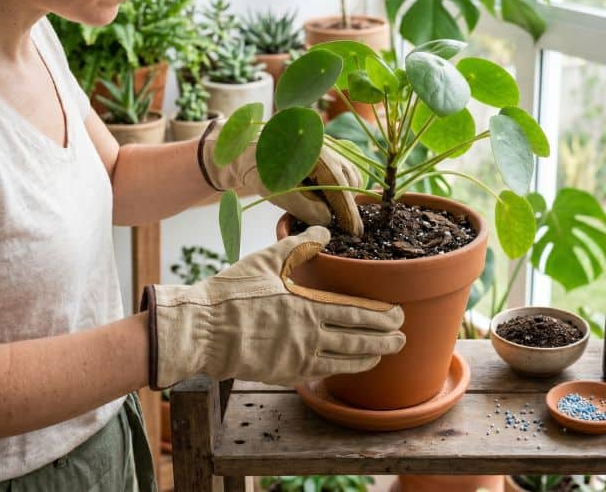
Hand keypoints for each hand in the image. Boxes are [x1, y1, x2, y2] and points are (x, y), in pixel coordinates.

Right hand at [142, 226, 404, 388]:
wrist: (201, 331)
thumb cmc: (232, 293)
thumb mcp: (266, 260)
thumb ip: (299, 245)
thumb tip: (325, 231)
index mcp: (307, 307)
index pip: (355, 313)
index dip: (381, 316)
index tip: (398, 314)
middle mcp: (308, 336)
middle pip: (357, 340)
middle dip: (384, 339)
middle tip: (403, 337)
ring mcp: (297, 358)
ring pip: (344, 360)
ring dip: (369, 357)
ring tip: (386, 353)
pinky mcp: (284, 373)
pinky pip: (321, 372)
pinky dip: (341, 369)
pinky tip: (350, 366)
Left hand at [198, 119, 363, 235]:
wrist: (246, 151)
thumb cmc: (258, 170)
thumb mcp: (279, 193)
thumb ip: (306, 208)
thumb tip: (329, 220)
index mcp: (312, 149)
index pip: (337, 183)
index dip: (347, 209)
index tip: (354, 231)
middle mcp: (324, 143)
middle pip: (348, 178)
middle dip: (348, 205)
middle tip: (350, 231)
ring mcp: (327, 144)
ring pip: (348, 173)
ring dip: (345, 195)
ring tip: (338, 217)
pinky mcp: (326, 150)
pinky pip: (343, 169)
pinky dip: (341, 186)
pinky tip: (332, 201)